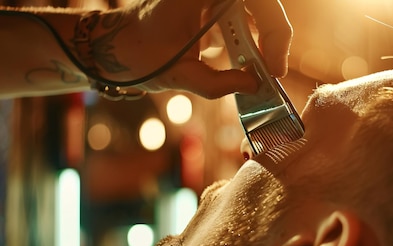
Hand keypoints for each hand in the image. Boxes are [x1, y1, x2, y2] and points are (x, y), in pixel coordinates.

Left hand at [108, 0, 292, 98]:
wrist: (114, 47)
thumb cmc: (140, 55)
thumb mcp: (181, 75)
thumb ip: (220, 83)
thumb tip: (255, 85)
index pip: (257, 0)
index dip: (274, 29)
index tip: (272, 65)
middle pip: (261, 3)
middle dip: (273, 33)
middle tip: (273, 69)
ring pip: (255, 9)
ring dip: (264, 36)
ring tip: (264, 67)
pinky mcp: (213, 5)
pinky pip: (244, 15)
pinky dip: (252, 38)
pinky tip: (250, 61)